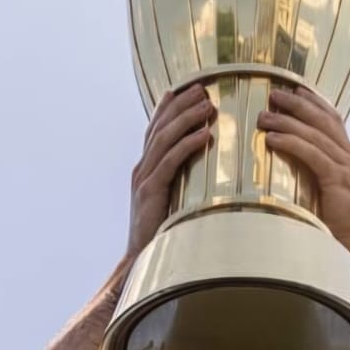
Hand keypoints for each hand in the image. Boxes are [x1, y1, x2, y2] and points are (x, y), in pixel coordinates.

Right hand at [128, 84, 215, 260]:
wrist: (142, 261)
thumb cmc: (162, 234)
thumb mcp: (171, 202)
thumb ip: (180, 183)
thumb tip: (204, 172)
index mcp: (145, 168)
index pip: (155, 129)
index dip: (169, 107)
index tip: (185, 89)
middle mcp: (141, 169)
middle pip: (160, 127)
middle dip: (181, 105)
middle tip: (202, 88)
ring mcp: (144, 179)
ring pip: (165, 139)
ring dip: (188, 119)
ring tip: (208, 105)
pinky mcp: (151, 192)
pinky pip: (171, 162)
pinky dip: (188, 145)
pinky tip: (205, 135)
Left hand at [258, 87, 349, 259]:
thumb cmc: (341, 226)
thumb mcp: (331, 193)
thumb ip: (318, 175)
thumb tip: (291, 166)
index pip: (333, 119)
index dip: (313, 102)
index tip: (294, 90)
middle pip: (323, 119)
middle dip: (297, 103)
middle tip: (274, 94)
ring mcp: (347, 166)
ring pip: (314, 133)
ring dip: (287, 121)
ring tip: (264, 116)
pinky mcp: (338, 179)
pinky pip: (311, 153)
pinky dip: (290, 143)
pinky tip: (272, 139)